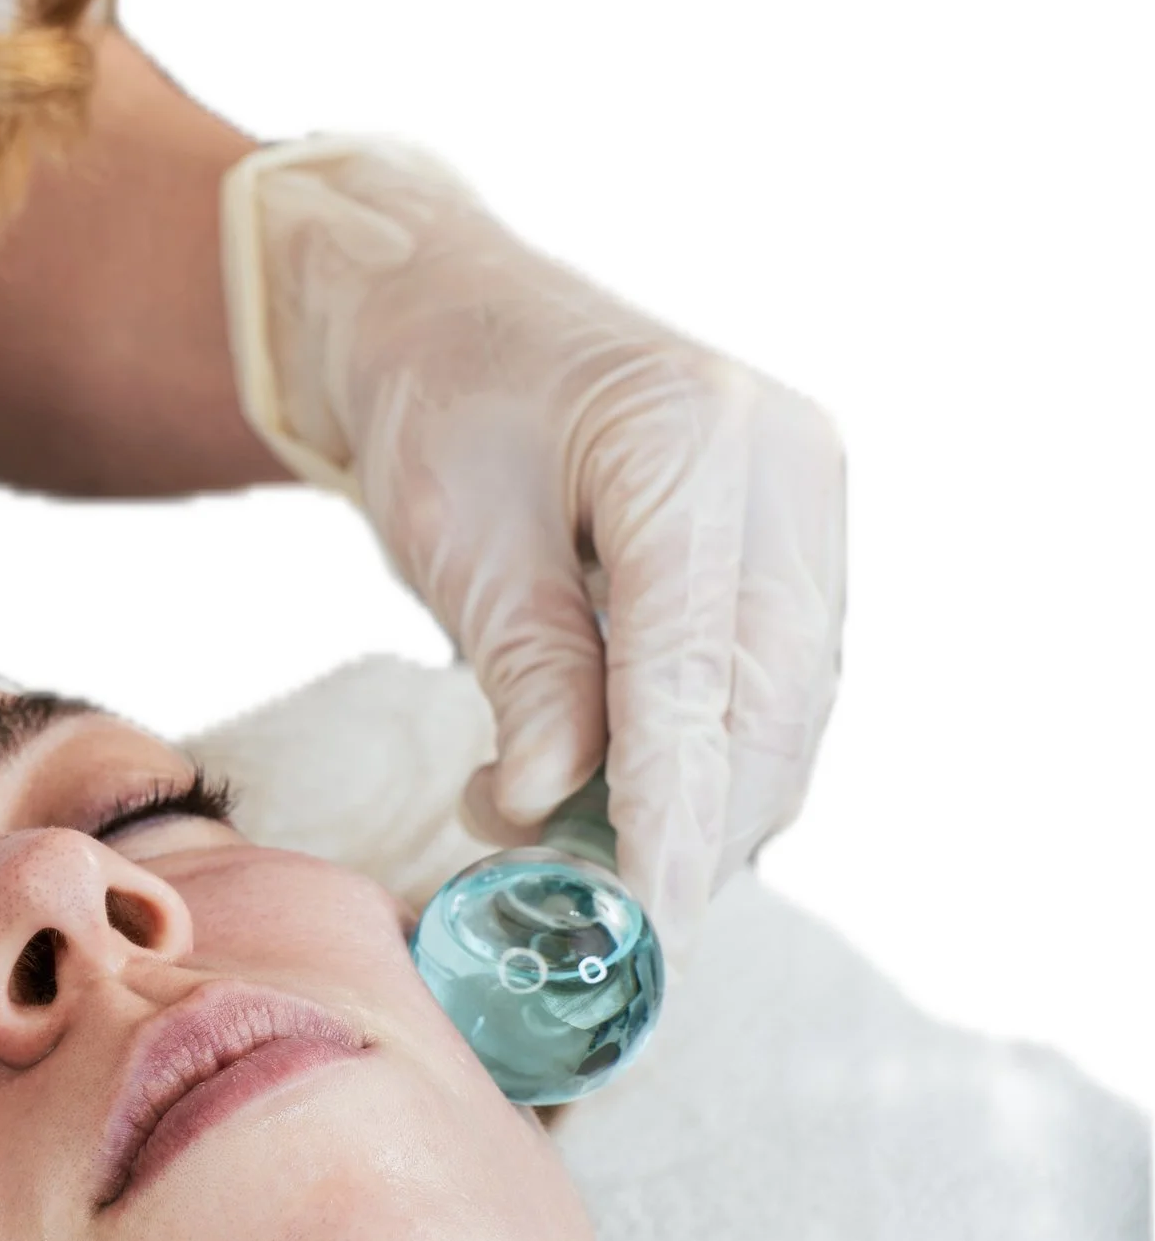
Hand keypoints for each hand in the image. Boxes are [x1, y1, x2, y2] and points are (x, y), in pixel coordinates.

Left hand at [224, 136, 845, 956]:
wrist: (451, 316)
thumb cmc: (435, 410)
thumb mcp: (453, 539)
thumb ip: (521, 668)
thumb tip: (546, 804)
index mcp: (692, 438)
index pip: (695, 666)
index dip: (676, 806)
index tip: (654, 917)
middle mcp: (784, 465)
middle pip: (770, 702)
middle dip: (699, 829)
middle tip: (608, 925)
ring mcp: (805, 503)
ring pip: (788, 709)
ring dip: (708, 807)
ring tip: (593, 864)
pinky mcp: (796, 542)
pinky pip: (777, 684)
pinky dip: (715, 761)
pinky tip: (636, 806)